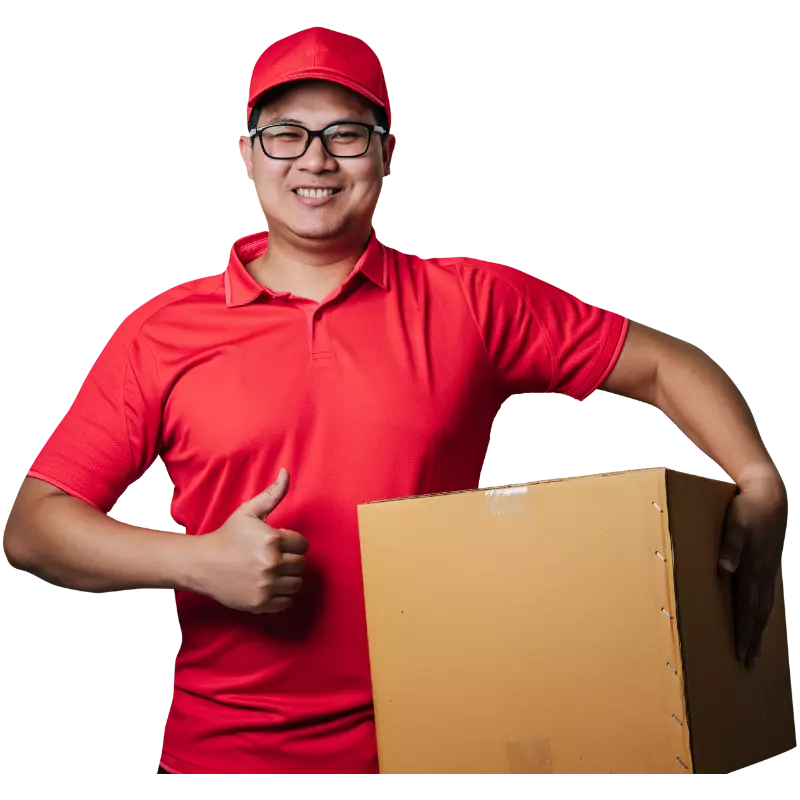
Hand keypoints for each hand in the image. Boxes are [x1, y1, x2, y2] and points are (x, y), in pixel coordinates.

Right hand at [191, 468, 307, 613]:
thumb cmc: (228, 535)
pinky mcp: (261, 603)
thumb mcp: (249, 512)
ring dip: (289, 578)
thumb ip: (272, 494)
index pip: (303, 545)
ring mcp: (266, 586)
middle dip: (292, 559)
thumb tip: (286, 472)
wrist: (202, 564)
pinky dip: (281, 595)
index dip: (292, 543)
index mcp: (272, 540)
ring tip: (273, 571)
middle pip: (302, 565)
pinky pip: (286, 602)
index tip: (279, 543)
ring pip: (297, 584)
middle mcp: (272, 564)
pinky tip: (269, 585)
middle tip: (276, 557)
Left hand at [718, 472, 787, 667]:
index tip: (740, 652)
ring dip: (758, 628)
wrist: (769, 494)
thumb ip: (729, 547)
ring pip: (764, 606)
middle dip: (752, 638)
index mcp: (752, 568)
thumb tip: (725, 569)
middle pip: (757, 613)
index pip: (746, 607)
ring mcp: (768, 570)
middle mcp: (762, 573)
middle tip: (748, 662)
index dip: (743, 631)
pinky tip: (759, 617)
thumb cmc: (745, 509)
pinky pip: (766, 595)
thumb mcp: (734, 524)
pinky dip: (762, 611)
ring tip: (755, 649)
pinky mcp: (768, 564)